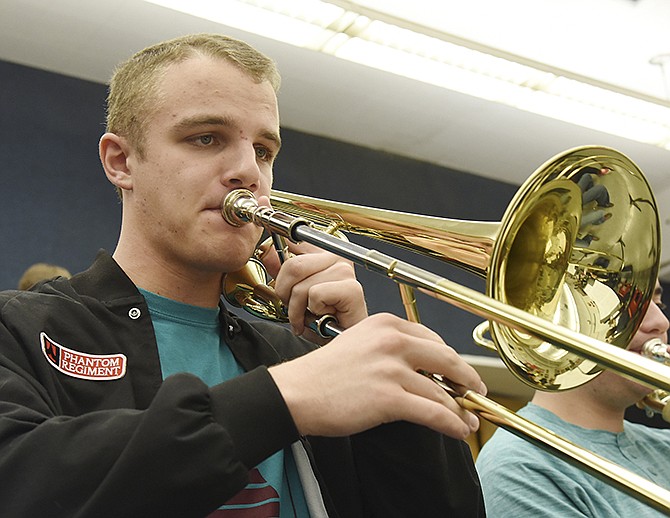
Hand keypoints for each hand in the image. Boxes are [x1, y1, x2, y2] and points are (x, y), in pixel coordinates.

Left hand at [261, 238, 367, 336]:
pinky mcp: (352, 289)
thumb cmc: (323, 320)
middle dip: (285, 294)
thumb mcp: (294, 294)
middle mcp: (337, 258)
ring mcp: (346, 272)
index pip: (293, 242)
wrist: (341, 340)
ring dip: (298, 309)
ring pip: (302, 285)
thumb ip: (282, 274)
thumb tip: (267, 253)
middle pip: (293, 266)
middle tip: (295, 308)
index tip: (271, 261)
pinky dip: (313, 311)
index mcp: (323, 254)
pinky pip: (316, 294)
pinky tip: (323, 316)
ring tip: (310, 315)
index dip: (277, 254)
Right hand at [269, 313, 486, 439]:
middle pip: (446, 359)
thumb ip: (390, 348)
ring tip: (469, 421)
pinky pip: (434, 413)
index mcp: (386, 324)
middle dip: (468, 379)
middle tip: (476, 392)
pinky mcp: (390, 398)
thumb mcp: (360, 344)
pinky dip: (452, 424)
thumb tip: (422, 368)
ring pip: (442, 391)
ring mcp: (392, 369)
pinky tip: (459, 431)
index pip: (432, 339)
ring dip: (461, 410)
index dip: (451, 359)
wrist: (297, 392)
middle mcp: (392, 341)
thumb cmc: (324, 373)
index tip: (459, 372)